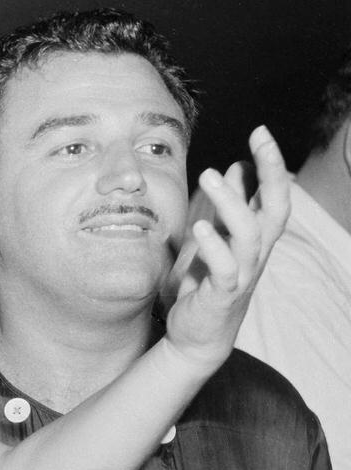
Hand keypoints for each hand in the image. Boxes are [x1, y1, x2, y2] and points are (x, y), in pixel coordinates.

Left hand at [164, 126, 288, 372]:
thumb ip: (227, 208)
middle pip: (276, 208)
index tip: (260, 133)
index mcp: (255, 238)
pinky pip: (226, 268)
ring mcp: (242, 273)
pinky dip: (214, 246)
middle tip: (259, 140)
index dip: (271, 164)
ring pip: (249, 233)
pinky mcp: (223, 294)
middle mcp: (256, 253)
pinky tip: (199, 226)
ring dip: (231, 202)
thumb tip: (235, 168)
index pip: (272, 195)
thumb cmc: (204, 284)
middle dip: (272, 172)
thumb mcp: (214, 238)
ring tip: (209, 176)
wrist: (194, 335)